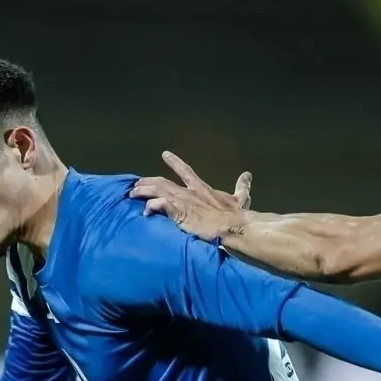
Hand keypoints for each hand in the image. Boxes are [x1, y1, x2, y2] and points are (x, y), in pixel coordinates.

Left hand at [129, 152, 252, 239]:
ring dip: (144, 191)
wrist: (233, 226)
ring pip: (157, 191)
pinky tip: (145, 211)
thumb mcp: (240, 199)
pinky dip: (151, 207)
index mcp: (201, 189)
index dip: (174, 162)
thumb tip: (247, 175)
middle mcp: (189, 193)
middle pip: (163, 182)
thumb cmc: (236, 215)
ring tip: (133, 194)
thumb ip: (242, 187)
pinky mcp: (179, 213)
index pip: (186, 171)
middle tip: (136, 184)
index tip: (165, 154)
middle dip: (148, 182)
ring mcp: (183, 202)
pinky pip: (160, 206)